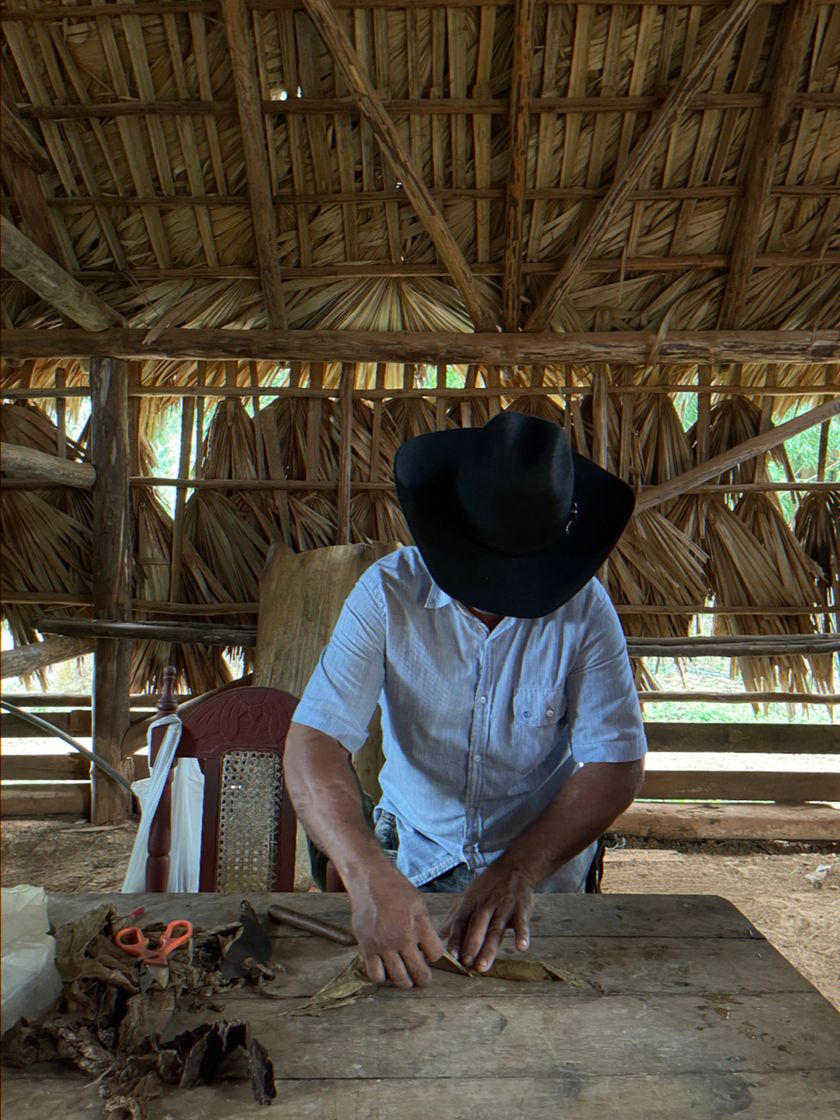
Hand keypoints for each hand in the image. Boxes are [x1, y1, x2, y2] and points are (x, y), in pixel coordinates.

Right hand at [349, 868, 443, 988]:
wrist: (370, 881)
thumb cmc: (396, 889)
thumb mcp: (419, 904)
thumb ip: (425, 928)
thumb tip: (429, 951)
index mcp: (419, 924)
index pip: (436, 955)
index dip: (435, 957)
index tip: (430, 955)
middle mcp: (402, 937)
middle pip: (419, 973)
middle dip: (424, 979)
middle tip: (422, 978)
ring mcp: (384, 945)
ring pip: (399, 979)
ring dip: (405, 982)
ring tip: (405, 977)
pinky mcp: (367, 948)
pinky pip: (376, 975)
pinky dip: (383, 978)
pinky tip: (386, 970)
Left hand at [439, 862, 533, 972]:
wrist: (515, 868)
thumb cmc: (488, 887)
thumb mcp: (469, 896)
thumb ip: (456, 916)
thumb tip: (441, 934)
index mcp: (471, 903)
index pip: (461, 922)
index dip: (456, 938)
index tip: (452, 956)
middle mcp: (486, 905)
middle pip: (477, 927)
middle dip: (471, 945)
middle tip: (467, 964)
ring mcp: (504, 906)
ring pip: (496, 929)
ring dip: (490, 948)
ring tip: (484, 966)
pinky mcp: (521, 908)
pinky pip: (522, 922)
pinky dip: (522, 934)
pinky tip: (522, 947)